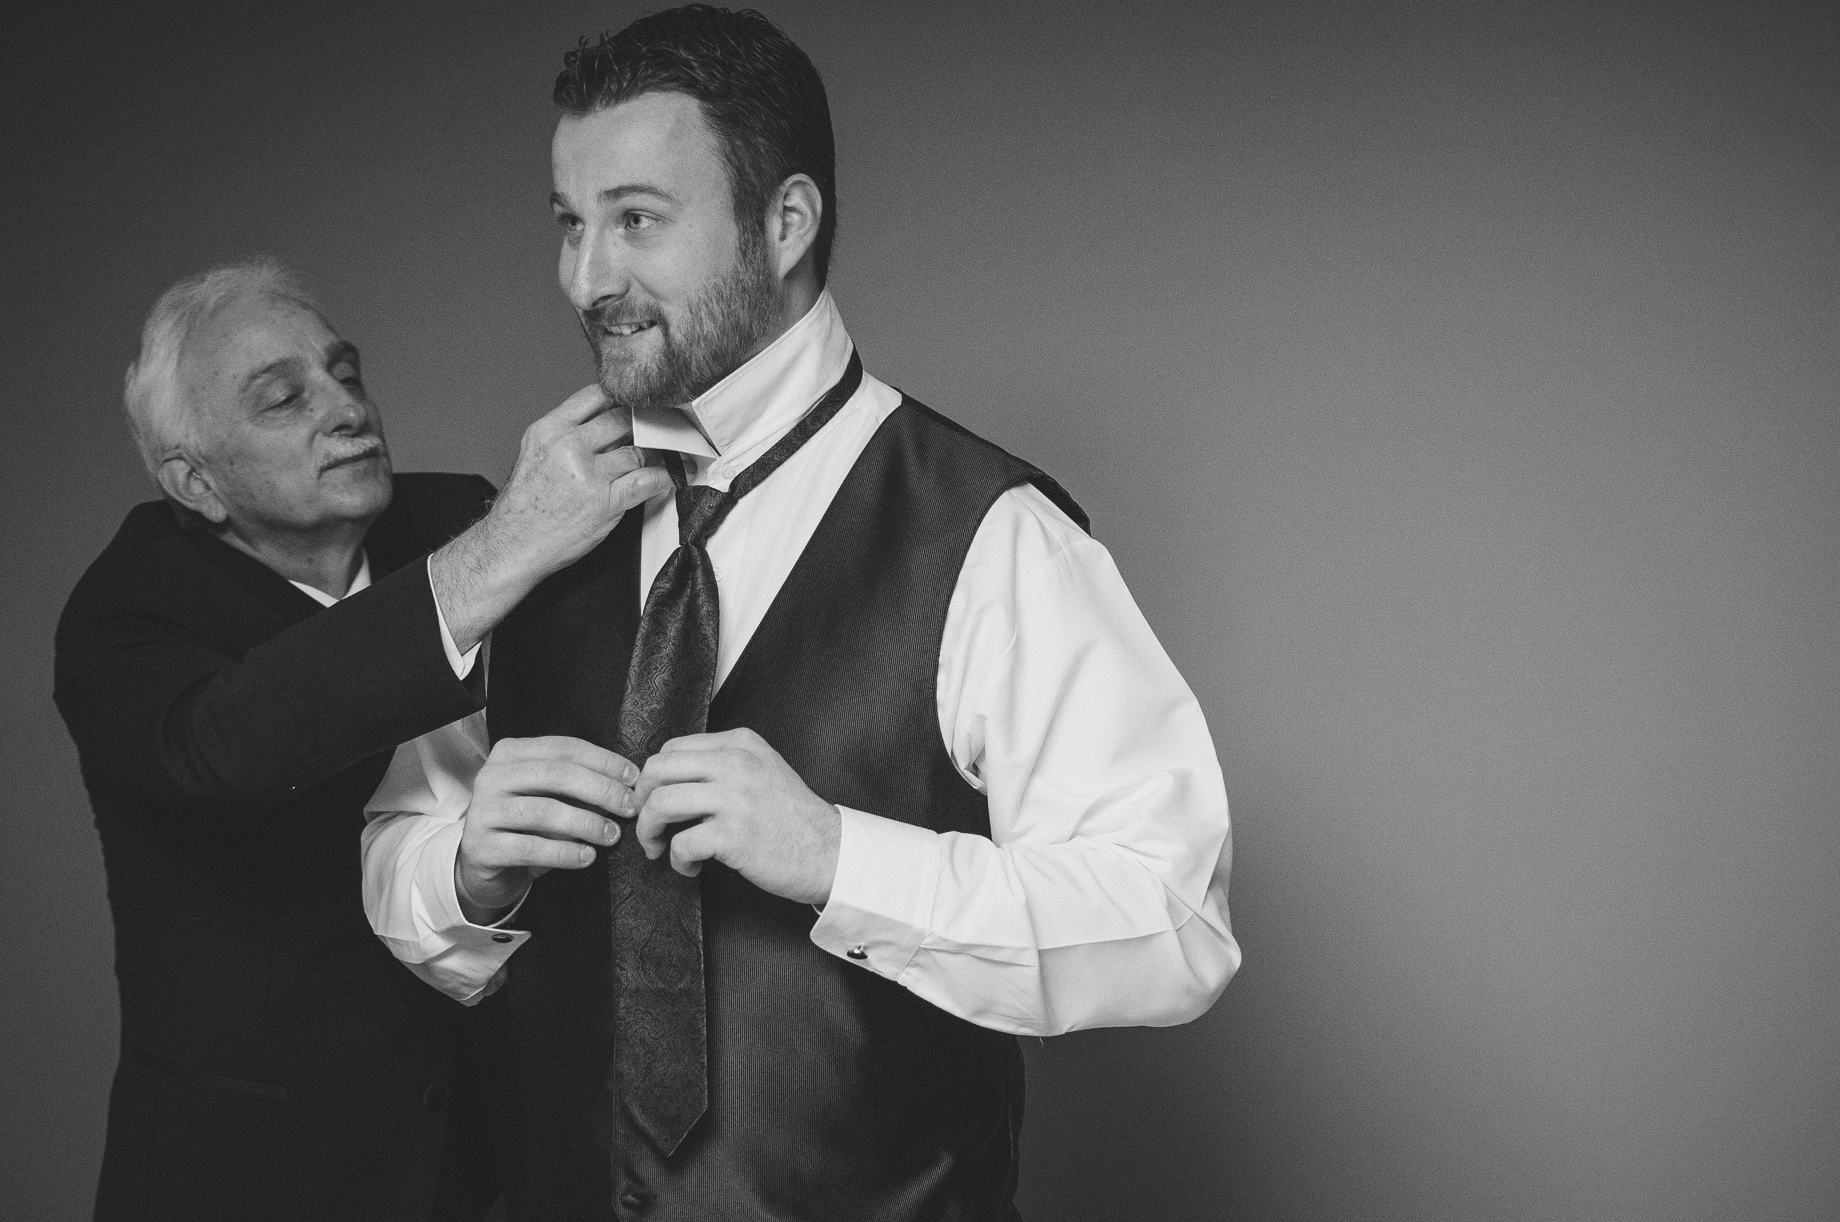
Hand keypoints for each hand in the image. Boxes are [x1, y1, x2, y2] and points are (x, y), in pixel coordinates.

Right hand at [430, 386, 672, 650]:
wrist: (513, 544)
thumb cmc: (526, 504)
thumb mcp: (537, 453)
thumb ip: (569, 435)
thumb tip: (610, 423)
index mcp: (549, 430)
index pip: (595, 396)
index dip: (622, 397)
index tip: (638, 402)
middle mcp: (568, 446)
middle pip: (622, 419)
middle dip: (645, 423)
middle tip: (661, 426)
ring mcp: (588, 474)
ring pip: (638, 450)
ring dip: (657, 453)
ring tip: (667, 454)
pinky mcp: (605, 501)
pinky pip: (646, 480)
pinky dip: (663, 477)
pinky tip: (667, 477)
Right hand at [454, 735, 637, 923]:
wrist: (482, 864)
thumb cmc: (525, 824)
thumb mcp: (548, 796)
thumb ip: (577, 786)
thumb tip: (625, 786)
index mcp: (510, 753)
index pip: (564, 748)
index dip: (603, 761)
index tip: (633, 778)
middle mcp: (492, 776)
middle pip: (556, 775)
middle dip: (600, 790)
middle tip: (629, 808)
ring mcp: (482, 811)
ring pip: (544, 811)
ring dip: (586, 823)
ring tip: (611, 835)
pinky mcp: (480, 847)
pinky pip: (530, 847)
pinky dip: (564, 853)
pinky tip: (587, 857)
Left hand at [629, 728, 841, 906]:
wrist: (830, 851)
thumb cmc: (793, 818)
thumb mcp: (763, 770)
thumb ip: (723, 764)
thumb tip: (670, 779)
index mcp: (741, 744)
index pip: (673, 748)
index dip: (654, 776)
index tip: (653, 798)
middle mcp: (736, 764)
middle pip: (658, 770)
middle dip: (640, 800)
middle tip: (646, 822)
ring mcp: (734, 798)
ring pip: (661, 804)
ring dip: (649, 831)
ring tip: (658, 848)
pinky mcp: (733, 835)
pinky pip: (680, 844)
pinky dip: (676, 860)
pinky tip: (690, 866)